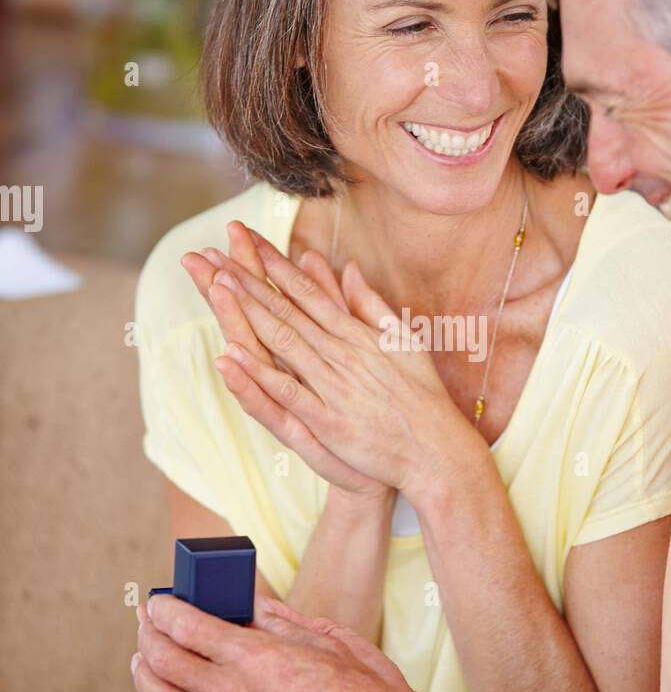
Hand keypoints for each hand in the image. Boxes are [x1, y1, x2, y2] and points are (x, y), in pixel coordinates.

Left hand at [132, 594, 442, 691]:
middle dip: (149, 633)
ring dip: (146, 673)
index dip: (165, 608)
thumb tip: (251, 603)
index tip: (159, 600)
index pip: (187, 626)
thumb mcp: (331, 641)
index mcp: (257, 658)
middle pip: (164, 659)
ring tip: (146, 658)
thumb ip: (282, 621)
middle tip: (148, 621)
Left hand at [193, 230, 486, 506]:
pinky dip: (258, 374)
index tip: (247, 241)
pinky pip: (286, 393)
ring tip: (216, 285)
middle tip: (213, 255)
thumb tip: (349, 267)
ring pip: (282, 342)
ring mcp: (333, 386)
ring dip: (247, 313)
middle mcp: (341, 353)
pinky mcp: (328, 421)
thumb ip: (370, 303)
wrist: (436, 450)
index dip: (274, 265)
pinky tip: (231, 355)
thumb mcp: (402, 338)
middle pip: (286, 310)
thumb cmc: (422, 397)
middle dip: (247, 280)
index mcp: (356, 334)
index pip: (307, 291)